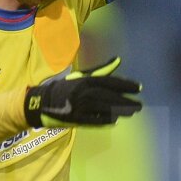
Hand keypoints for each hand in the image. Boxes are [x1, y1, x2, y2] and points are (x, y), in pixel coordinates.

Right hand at [23, 56, 142, 128]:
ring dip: (120, 111)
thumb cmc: (65, 88)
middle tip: (139, 105)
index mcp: (86, 80)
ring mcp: (80, 107)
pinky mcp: (76, 119)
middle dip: (126, 101)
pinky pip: (94, 121)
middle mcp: (84, 93)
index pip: (110, 82)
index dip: (126, 85)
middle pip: (110, 97)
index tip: (139, 88)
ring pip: (105, 109)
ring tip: (131, 112)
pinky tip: (115, 121)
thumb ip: (101, 70)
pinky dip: (105, 121)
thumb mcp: (82, 76)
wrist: (42, 102)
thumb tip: (118, 60)